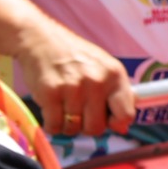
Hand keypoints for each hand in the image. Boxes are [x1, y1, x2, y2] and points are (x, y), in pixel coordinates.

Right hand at [15, 19, 133, 140]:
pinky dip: (52, 124)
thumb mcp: (105, 68)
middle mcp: (96, 82)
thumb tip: (122, 127)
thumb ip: (116, 95)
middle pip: (96, 127)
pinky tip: (52, 111)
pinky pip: (54, 125)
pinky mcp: (49, 93)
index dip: (116, 123)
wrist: (42, 40)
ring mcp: (72, 88)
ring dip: (68, 125)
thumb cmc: (76, 57)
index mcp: (115, 76)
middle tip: (80, 114)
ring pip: (73, 128)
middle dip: (87, 126)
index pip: (126, 114)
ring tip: (65, 108)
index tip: (107, 120)